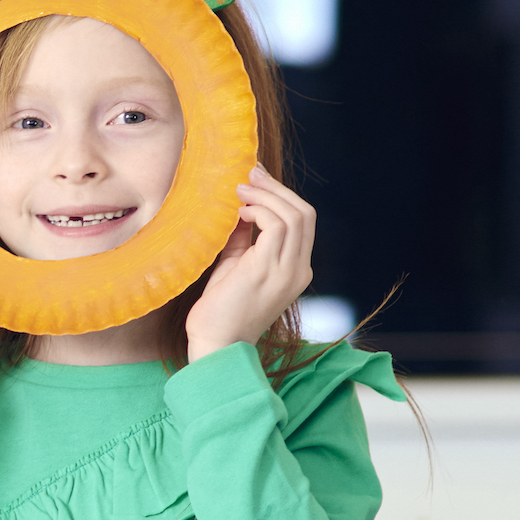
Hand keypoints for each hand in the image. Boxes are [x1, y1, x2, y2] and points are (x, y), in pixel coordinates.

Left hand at [186, 165, 316, 360]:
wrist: (215, 345)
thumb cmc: (219, 310)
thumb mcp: (234, 265)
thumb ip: (242, 239)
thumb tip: (239, 207)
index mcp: (295, 269)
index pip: (302, 222)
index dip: (281, 196)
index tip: (255, 180)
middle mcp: (299, 270)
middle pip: (304, 213)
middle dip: (277, 188)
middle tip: (249, 173)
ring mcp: (287, 271)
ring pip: (295, 215)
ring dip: (266, 195)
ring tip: (240, 189)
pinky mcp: (268, 270)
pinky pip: (276, 226)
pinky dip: (259, 210)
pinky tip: (240, 212)